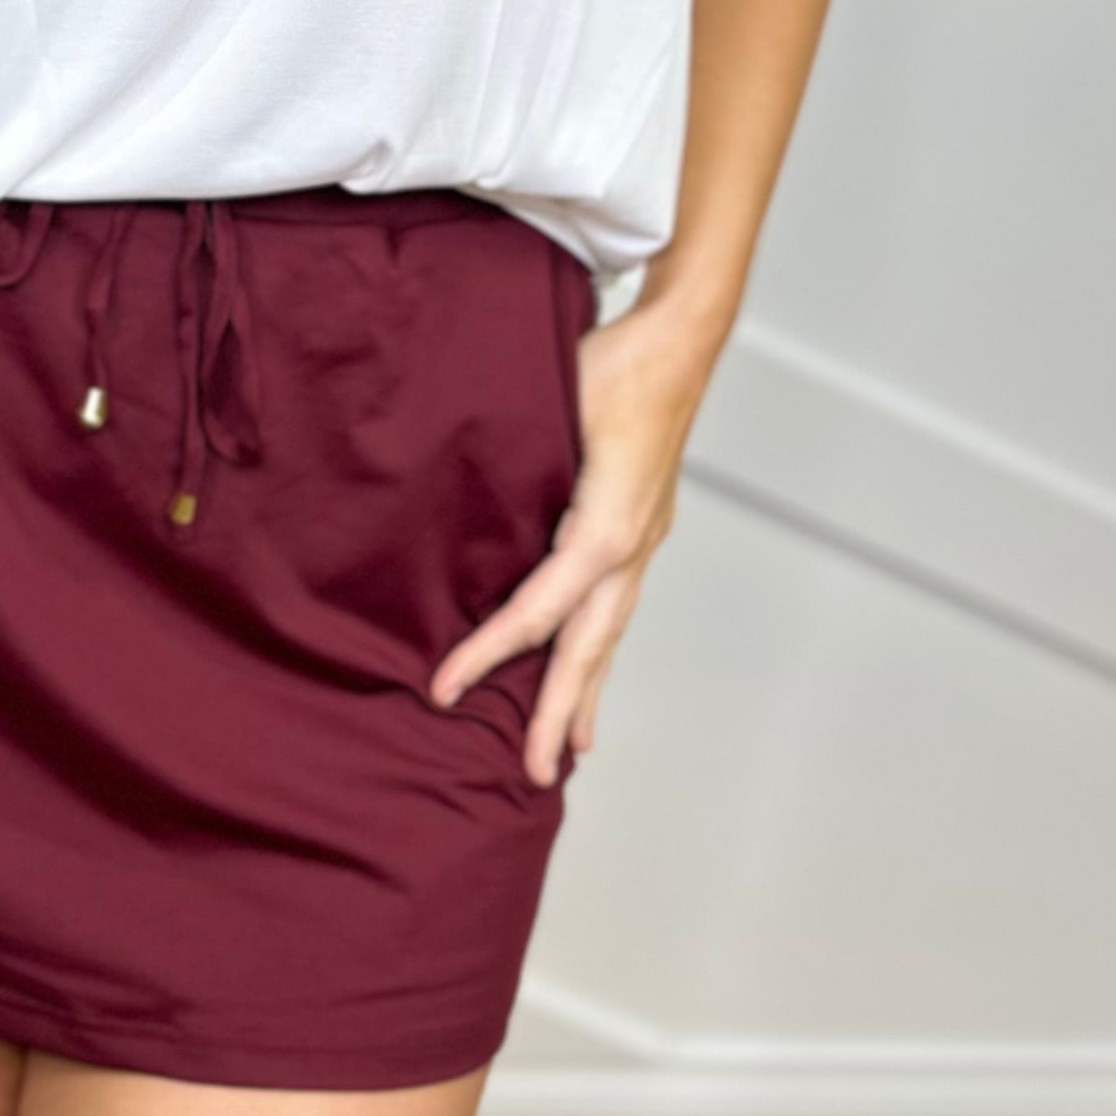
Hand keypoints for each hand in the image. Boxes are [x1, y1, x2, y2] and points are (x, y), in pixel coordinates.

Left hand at [425, 280, 727, 787]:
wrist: (675, 342)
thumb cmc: (611, 366)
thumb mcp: (550, 413)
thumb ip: (507, 466)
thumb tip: (440, 504)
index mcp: (606, 530)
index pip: (538, 612)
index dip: (488, 655)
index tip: (443, 691)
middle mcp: (630, 548)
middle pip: (588, 648)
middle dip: (559, 713)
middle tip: (531, 773)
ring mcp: (642, 542)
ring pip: (609, 634)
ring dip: (588, 691)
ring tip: (572, 746)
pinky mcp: (640, 529)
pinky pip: (614, 605)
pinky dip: (598, 646)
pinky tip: (590, 665)